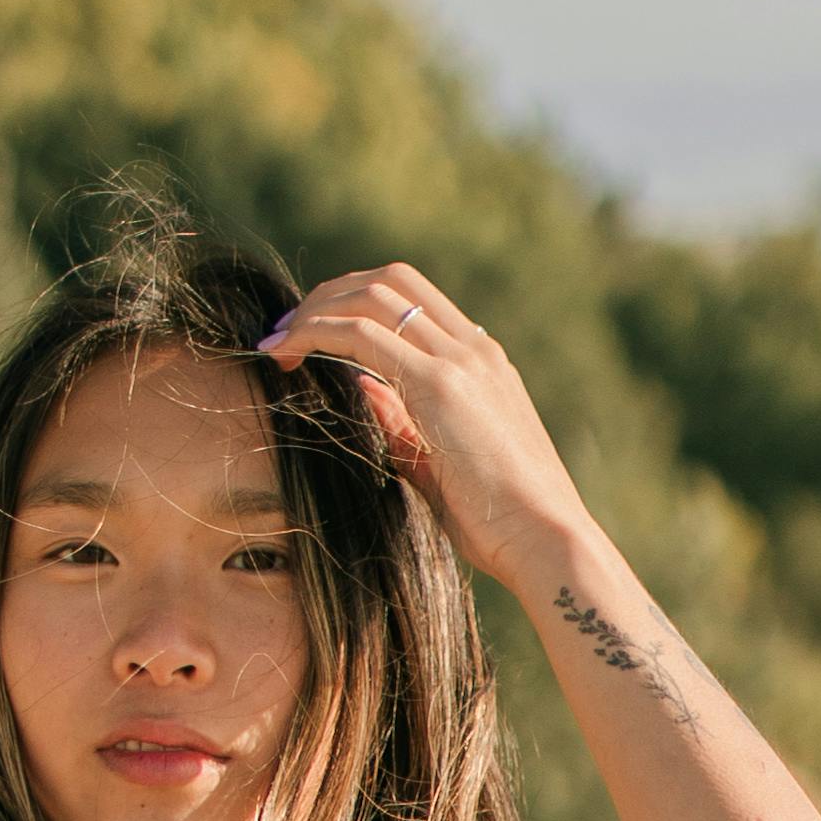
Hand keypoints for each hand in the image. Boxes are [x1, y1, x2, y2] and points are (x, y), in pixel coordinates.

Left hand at [257, 263, 587, 589]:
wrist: (545, 539)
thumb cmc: (499, 520)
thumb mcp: (438, 460)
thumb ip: (401, 419)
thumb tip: (360, 386)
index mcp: (482, 362)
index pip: (413, 300)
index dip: (357, 303)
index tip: (315, 332)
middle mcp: (474, 349)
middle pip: (391, 280)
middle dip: (330, 295)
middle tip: (285, 330)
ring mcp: (461, 360)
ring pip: (373, 296)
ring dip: (316, 310)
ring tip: (276, 343)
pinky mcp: (440, 385)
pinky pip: (363, 336)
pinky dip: (316, 333)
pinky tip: (285, 354)